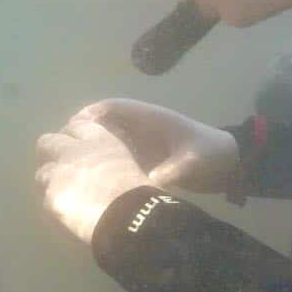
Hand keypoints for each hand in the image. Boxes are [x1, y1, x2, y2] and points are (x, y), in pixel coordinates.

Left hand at [36, 117, 150, 244]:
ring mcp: (59, 174)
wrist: (130, 217)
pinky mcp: (51, 197)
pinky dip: (56, 206)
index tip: (75, 145)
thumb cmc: (141, 193)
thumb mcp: (130, 167)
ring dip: (50, 181)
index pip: (77, 126)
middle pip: (48, 142)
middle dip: (50, 152)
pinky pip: (46, 200)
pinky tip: (67, 214)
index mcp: (100, 140)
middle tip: (59, 168)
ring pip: (42, 173)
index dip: (73, 136)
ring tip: (63, 195)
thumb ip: (111, 164)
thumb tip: (105, 175)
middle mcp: (75, 152)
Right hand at [78, 99, 238, 192]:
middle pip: (101, 122)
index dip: (88, 116)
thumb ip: (171, 172)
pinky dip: (100, 160)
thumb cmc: (211, 156)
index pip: (112, 108)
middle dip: (79, 133)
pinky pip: (114, 153)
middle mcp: (140, 126)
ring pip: (104, 138)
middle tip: (60, 152)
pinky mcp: (143, 156)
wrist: (231, 164)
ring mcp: (140, 141)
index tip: (70, 130)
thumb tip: (146, 183)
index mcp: (150, 118)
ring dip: (87, 147)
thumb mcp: (193, 164)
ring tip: (66, 166)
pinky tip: (88, 178)